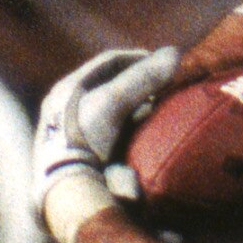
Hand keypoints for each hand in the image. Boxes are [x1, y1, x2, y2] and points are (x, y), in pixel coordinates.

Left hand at [39, 45, 181, 180]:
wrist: (67, 189)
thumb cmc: (85, 138)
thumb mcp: (113, 102)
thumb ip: (143, 77)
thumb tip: (175, 53)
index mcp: (67, 89)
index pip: (108, 62)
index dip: (138, 58)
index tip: (162, 62)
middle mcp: (67, 107)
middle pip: (111, 85)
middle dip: (140, 84)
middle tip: (164, 86)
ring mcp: (74, 132)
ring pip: (113, 110)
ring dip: (137, 107)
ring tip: (158, 109)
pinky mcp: (83, 154)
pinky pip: (112, 133)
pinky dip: (131, 128)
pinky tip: (146, 133)